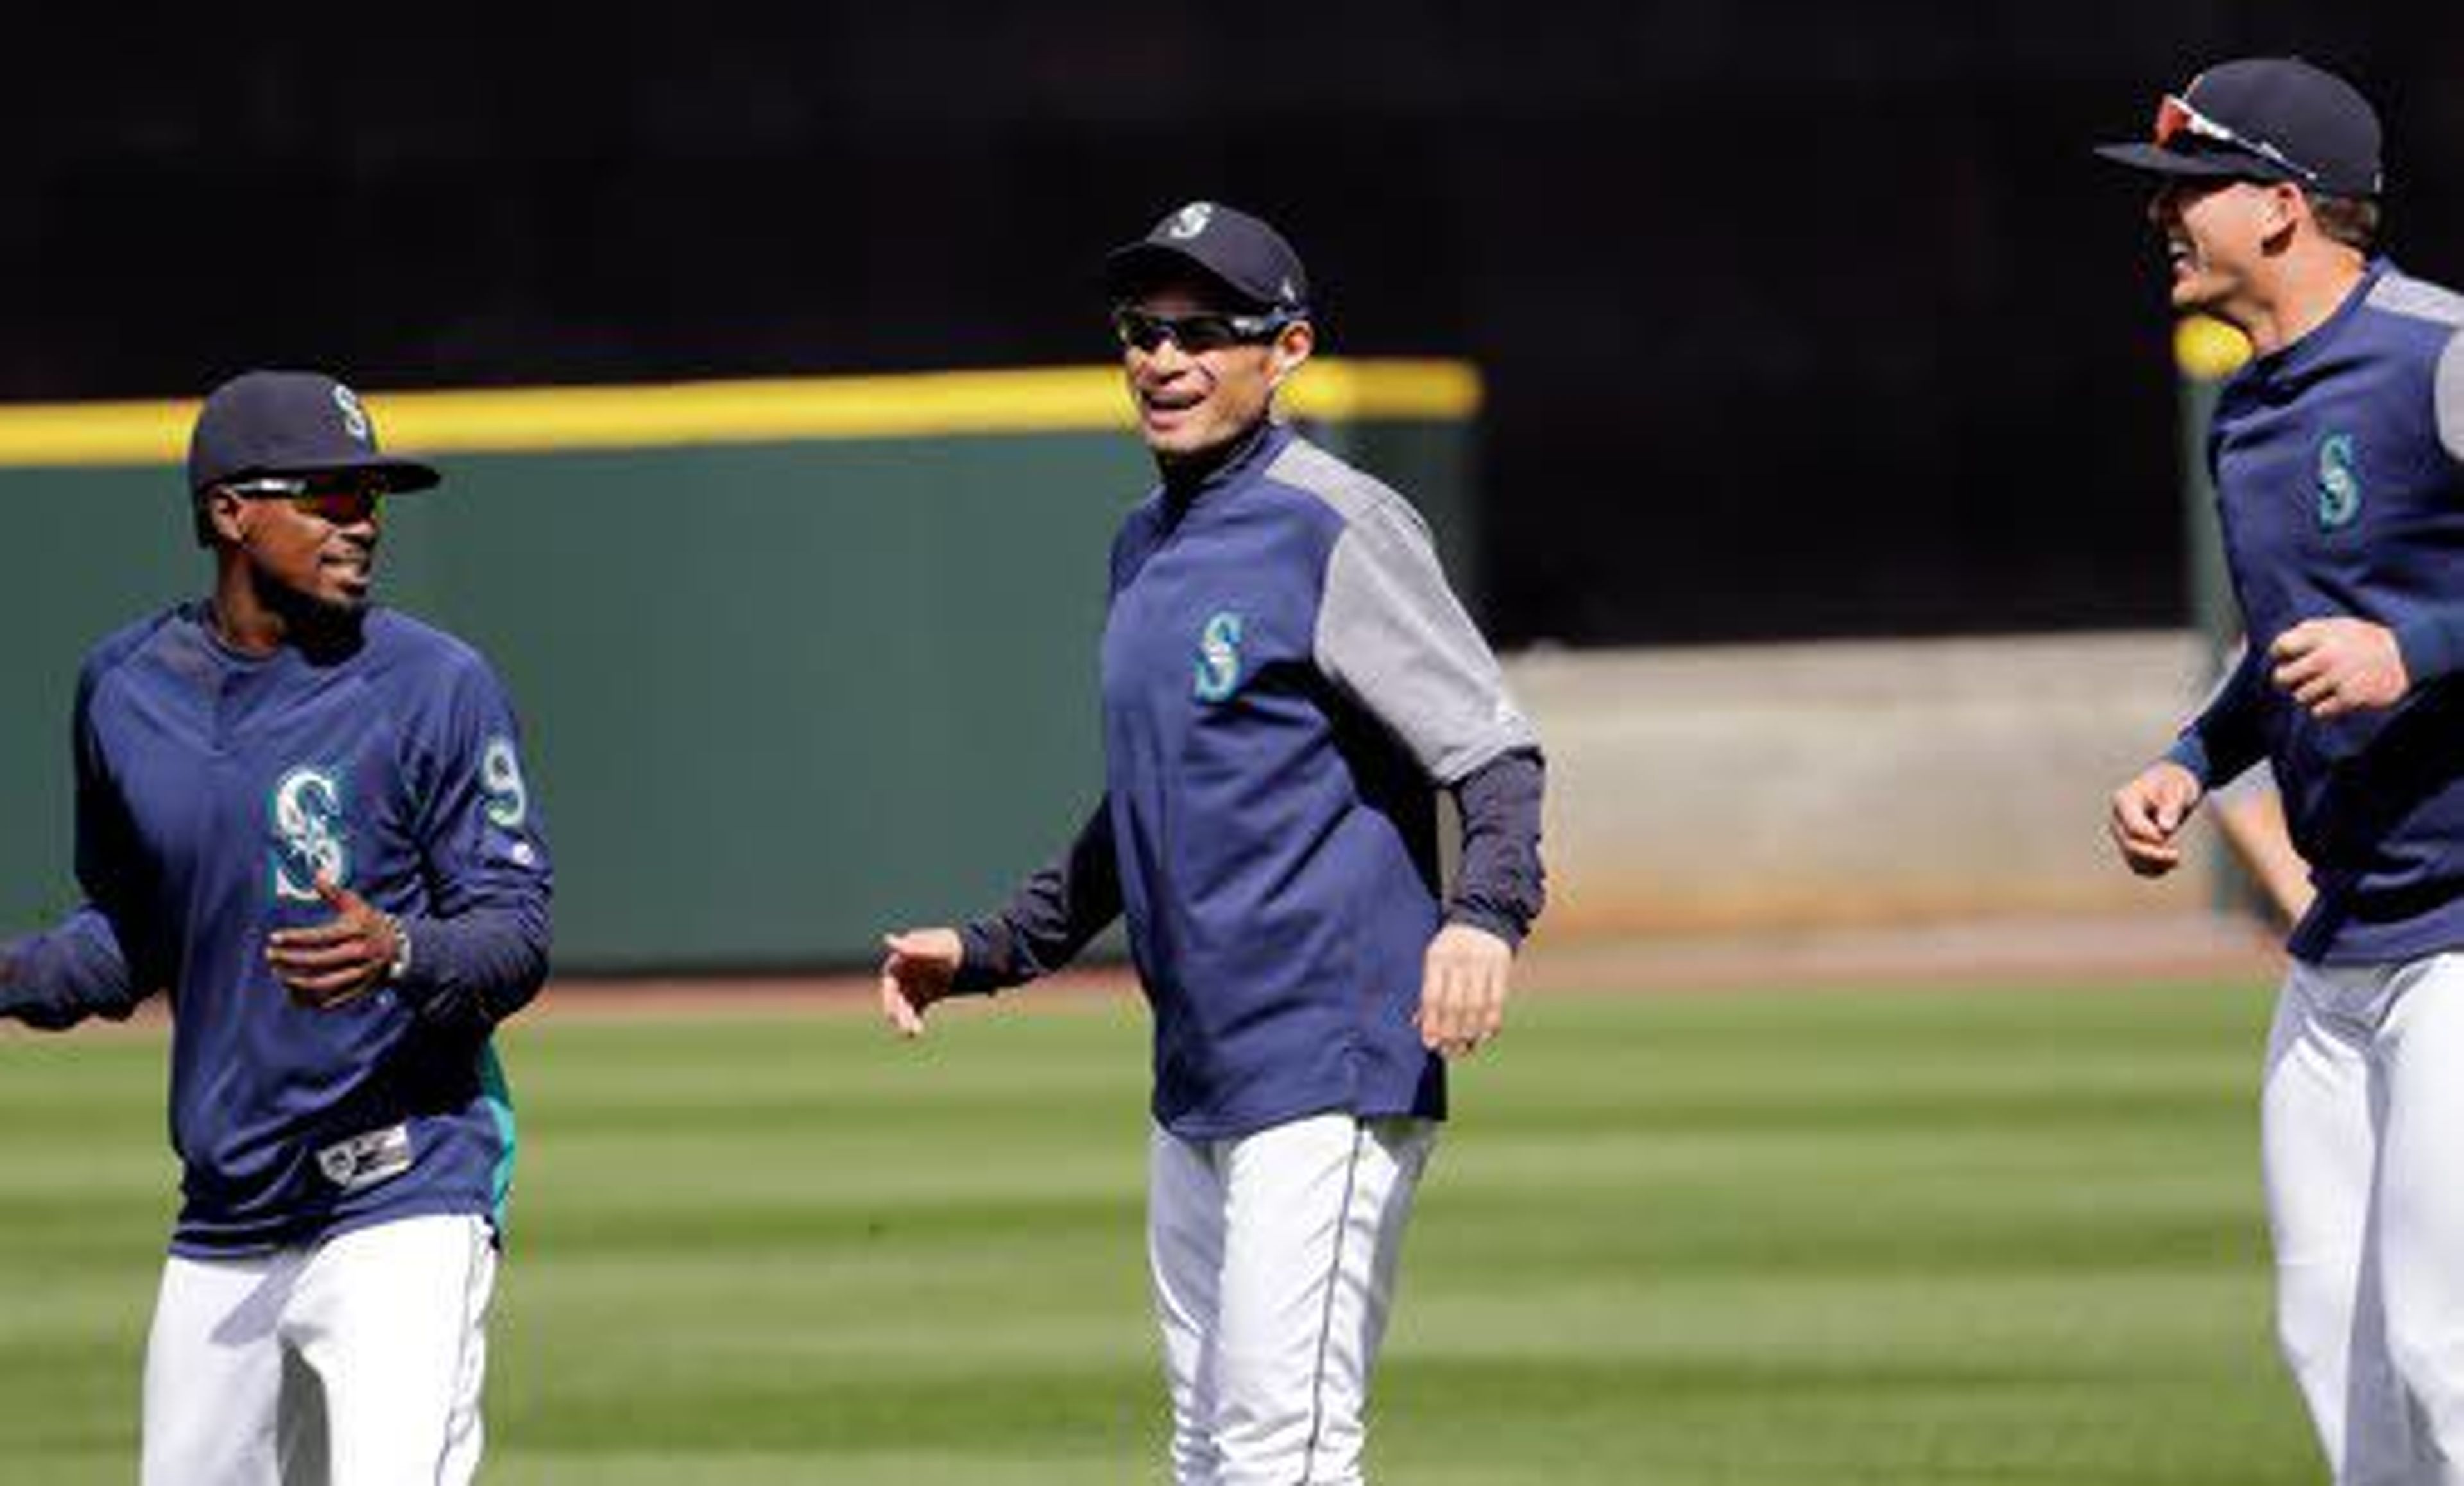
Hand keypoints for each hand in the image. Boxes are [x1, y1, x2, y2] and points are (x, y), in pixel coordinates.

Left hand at [267, 874, 400, 1010]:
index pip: (320, 936)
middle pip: (318, 961)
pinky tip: (292, 993)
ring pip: (323, 984)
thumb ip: (334, 892)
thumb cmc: (369, 922)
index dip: (294, 938)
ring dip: (296, 981)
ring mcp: (360, 974)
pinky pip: (331, 1000)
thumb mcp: (356, 904)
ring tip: (278, 974)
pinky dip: (310, 1000)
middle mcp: (359, 953)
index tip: (273, 938)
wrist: (398, 947)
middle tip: (270, 956)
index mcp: (356, 931)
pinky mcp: (358, 990)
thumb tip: (317, 874)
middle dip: (290, 959)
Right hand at [878, 928, 962, 1037]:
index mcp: (899, 963)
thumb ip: (912, 947)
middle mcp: (903, 977)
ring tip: (911, 1034)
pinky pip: (917, 1011)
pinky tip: (916, 1032)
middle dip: (899, 1014)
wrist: (965, 954)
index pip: (890, 983)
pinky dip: (916, 1020)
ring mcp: (913, 987)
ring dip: (906, 1020)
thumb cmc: (946, 945)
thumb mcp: (933, 946)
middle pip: (897, 998)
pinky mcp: (923, 997)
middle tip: (903, 1027)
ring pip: (906, 1007)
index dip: (889, 998)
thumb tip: (888, 938)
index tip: (891, 1014)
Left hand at [1417, 922, 1512, 1058]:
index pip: (1432, 996)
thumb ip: (1428, 990)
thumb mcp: (1434, 960)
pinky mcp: (1502, 968)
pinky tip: (1483, 1037)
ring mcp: (1483, 964)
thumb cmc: (1452, 947)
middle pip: (1454, 1005)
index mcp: (1437, 958)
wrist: (1484, 917)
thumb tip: (1418, 1026)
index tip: (1429, 1044)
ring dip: (1469, 1033)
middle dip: (1450, 1033)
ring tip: (1463, 1049)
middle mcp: (1460, 961)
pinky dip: (1490, 1024)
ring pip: (1476, 1007)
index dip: (1431, 1023)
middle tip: (1447, 1052)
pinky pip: (1497, 1002)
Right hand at [2107, 760, 2203, 877]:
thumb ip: (2171, 807)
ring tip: (2176, 860)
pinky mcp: (2130, 844)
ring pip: (2132, 858)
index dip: (2151, 836)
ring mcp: (2122, 833)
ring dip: (2154, 864)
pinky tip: (2169, 864)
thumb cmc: (2173, 784)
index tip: (2170, 834)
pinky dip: (2153, 869)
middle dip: (2154, 854)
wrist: (2171, 786)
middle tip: (2177, 855)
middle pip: (2129, 844)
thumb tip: (2165, 828)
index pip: (2133, 826)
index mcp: (2123, 800)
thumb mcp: (2176, 789)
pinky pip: (2137, 864)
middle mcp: (2118, 819)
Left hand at [2270, 618, 2409, 718]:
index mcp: (2321, 636)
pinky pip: (2318, 711)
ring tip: (2323, 686)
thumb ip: (2307, 631)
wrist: (2403, 656)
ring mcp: (2337, 678)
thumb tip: (2277, 647)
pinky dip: (2322, 708)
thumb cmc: (2365, 640)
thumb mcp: (2337, 625)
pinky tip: (2333, 698)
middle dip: (2285, 679)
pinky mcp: (2350, 697)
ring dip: (2308, 694)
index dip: (2280, 654)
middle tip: (2296, 678)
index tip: (2286, 657)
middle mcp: (2326, 657)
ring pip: (2300, 696)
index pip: (2280, 647)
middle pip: (2281, 677)